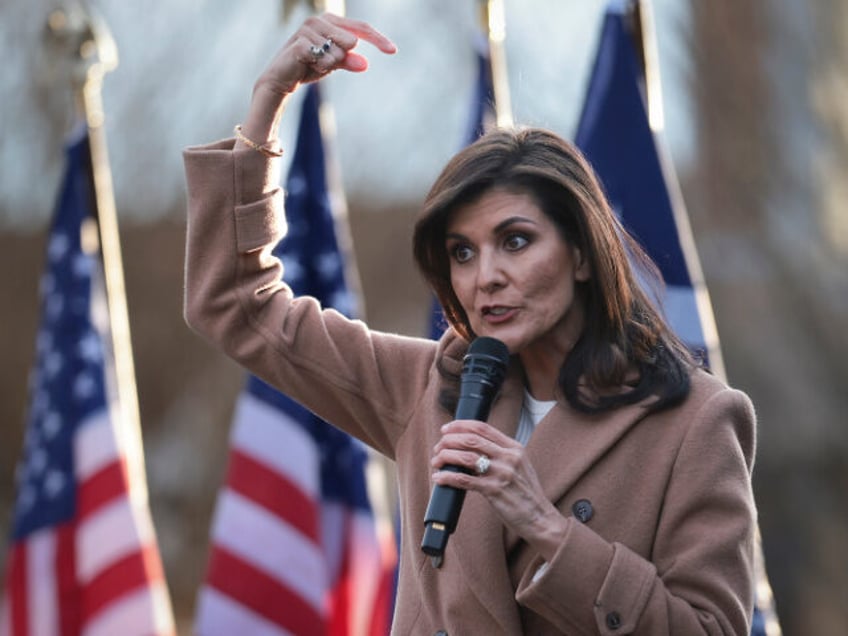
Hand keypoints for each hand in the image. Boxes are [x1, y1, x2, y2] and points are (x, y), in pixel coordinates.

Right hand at [256, 13, 396, 96]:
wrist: (282, 79)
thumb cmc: (308, 67)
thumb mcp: (333, 64)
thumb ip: (349, 61)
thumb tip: (365, 64)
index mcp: (331, 21)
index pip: (361, 28)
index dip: (378, 38)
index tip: (393, 50)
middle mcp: (320, 20)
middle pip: (351, 41)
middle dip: (342, 59)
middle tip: (323, 64)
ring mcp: (308, 29)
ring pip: (338, 53)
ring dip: (328, 65)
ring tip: (313, 65)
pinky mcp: (300, 43)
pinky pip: (325, 60)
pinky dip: (320, 68)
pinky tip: (308, 66)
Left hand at [431, 419, 567, 560]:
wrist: (540, 519)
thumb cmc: (526, 494)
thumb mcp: (519, 466)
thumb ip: (501, 454)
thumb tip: (471, 447)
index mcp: (514, 448)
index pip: (483, 427)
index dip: (460, 425)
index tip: (445, 429)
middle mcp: (509, 457)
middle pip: (471, 439)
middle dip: (449, 441)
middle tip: (438, 448)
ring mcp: (502, 474)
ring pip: (466, 457)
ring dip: (446, 457)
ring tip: (436, 462)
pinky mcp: (495, 491)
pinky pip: (465, 480)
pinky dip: (448, 477)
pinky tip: (439, 478)